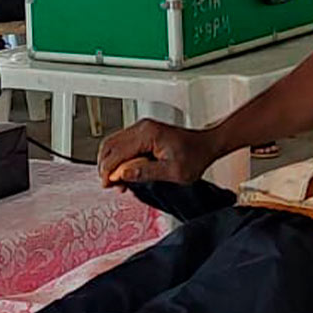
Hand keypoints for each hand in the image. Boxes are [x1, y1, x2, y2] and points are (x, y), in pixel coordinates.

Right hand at [97, 119, 219, 188]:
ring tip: (117, 181)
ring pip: (113, 143)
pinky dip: (119, 158)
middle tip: (110, 184)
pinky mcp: (144, 133)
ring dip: (111, 162)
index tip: (107, 185)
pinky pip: (122, 143)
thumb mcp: (173, 172)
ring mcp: (142, 128)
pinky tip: (124, 172)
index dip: (109, 171)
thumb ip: (146, 173)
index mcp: (148, 134)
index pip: (117, 152)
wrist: (206, 145)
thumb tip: (124, 175)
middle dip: (106, 166)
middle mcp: (142, 128)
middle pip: (110, 145)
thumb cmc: (195, 156)